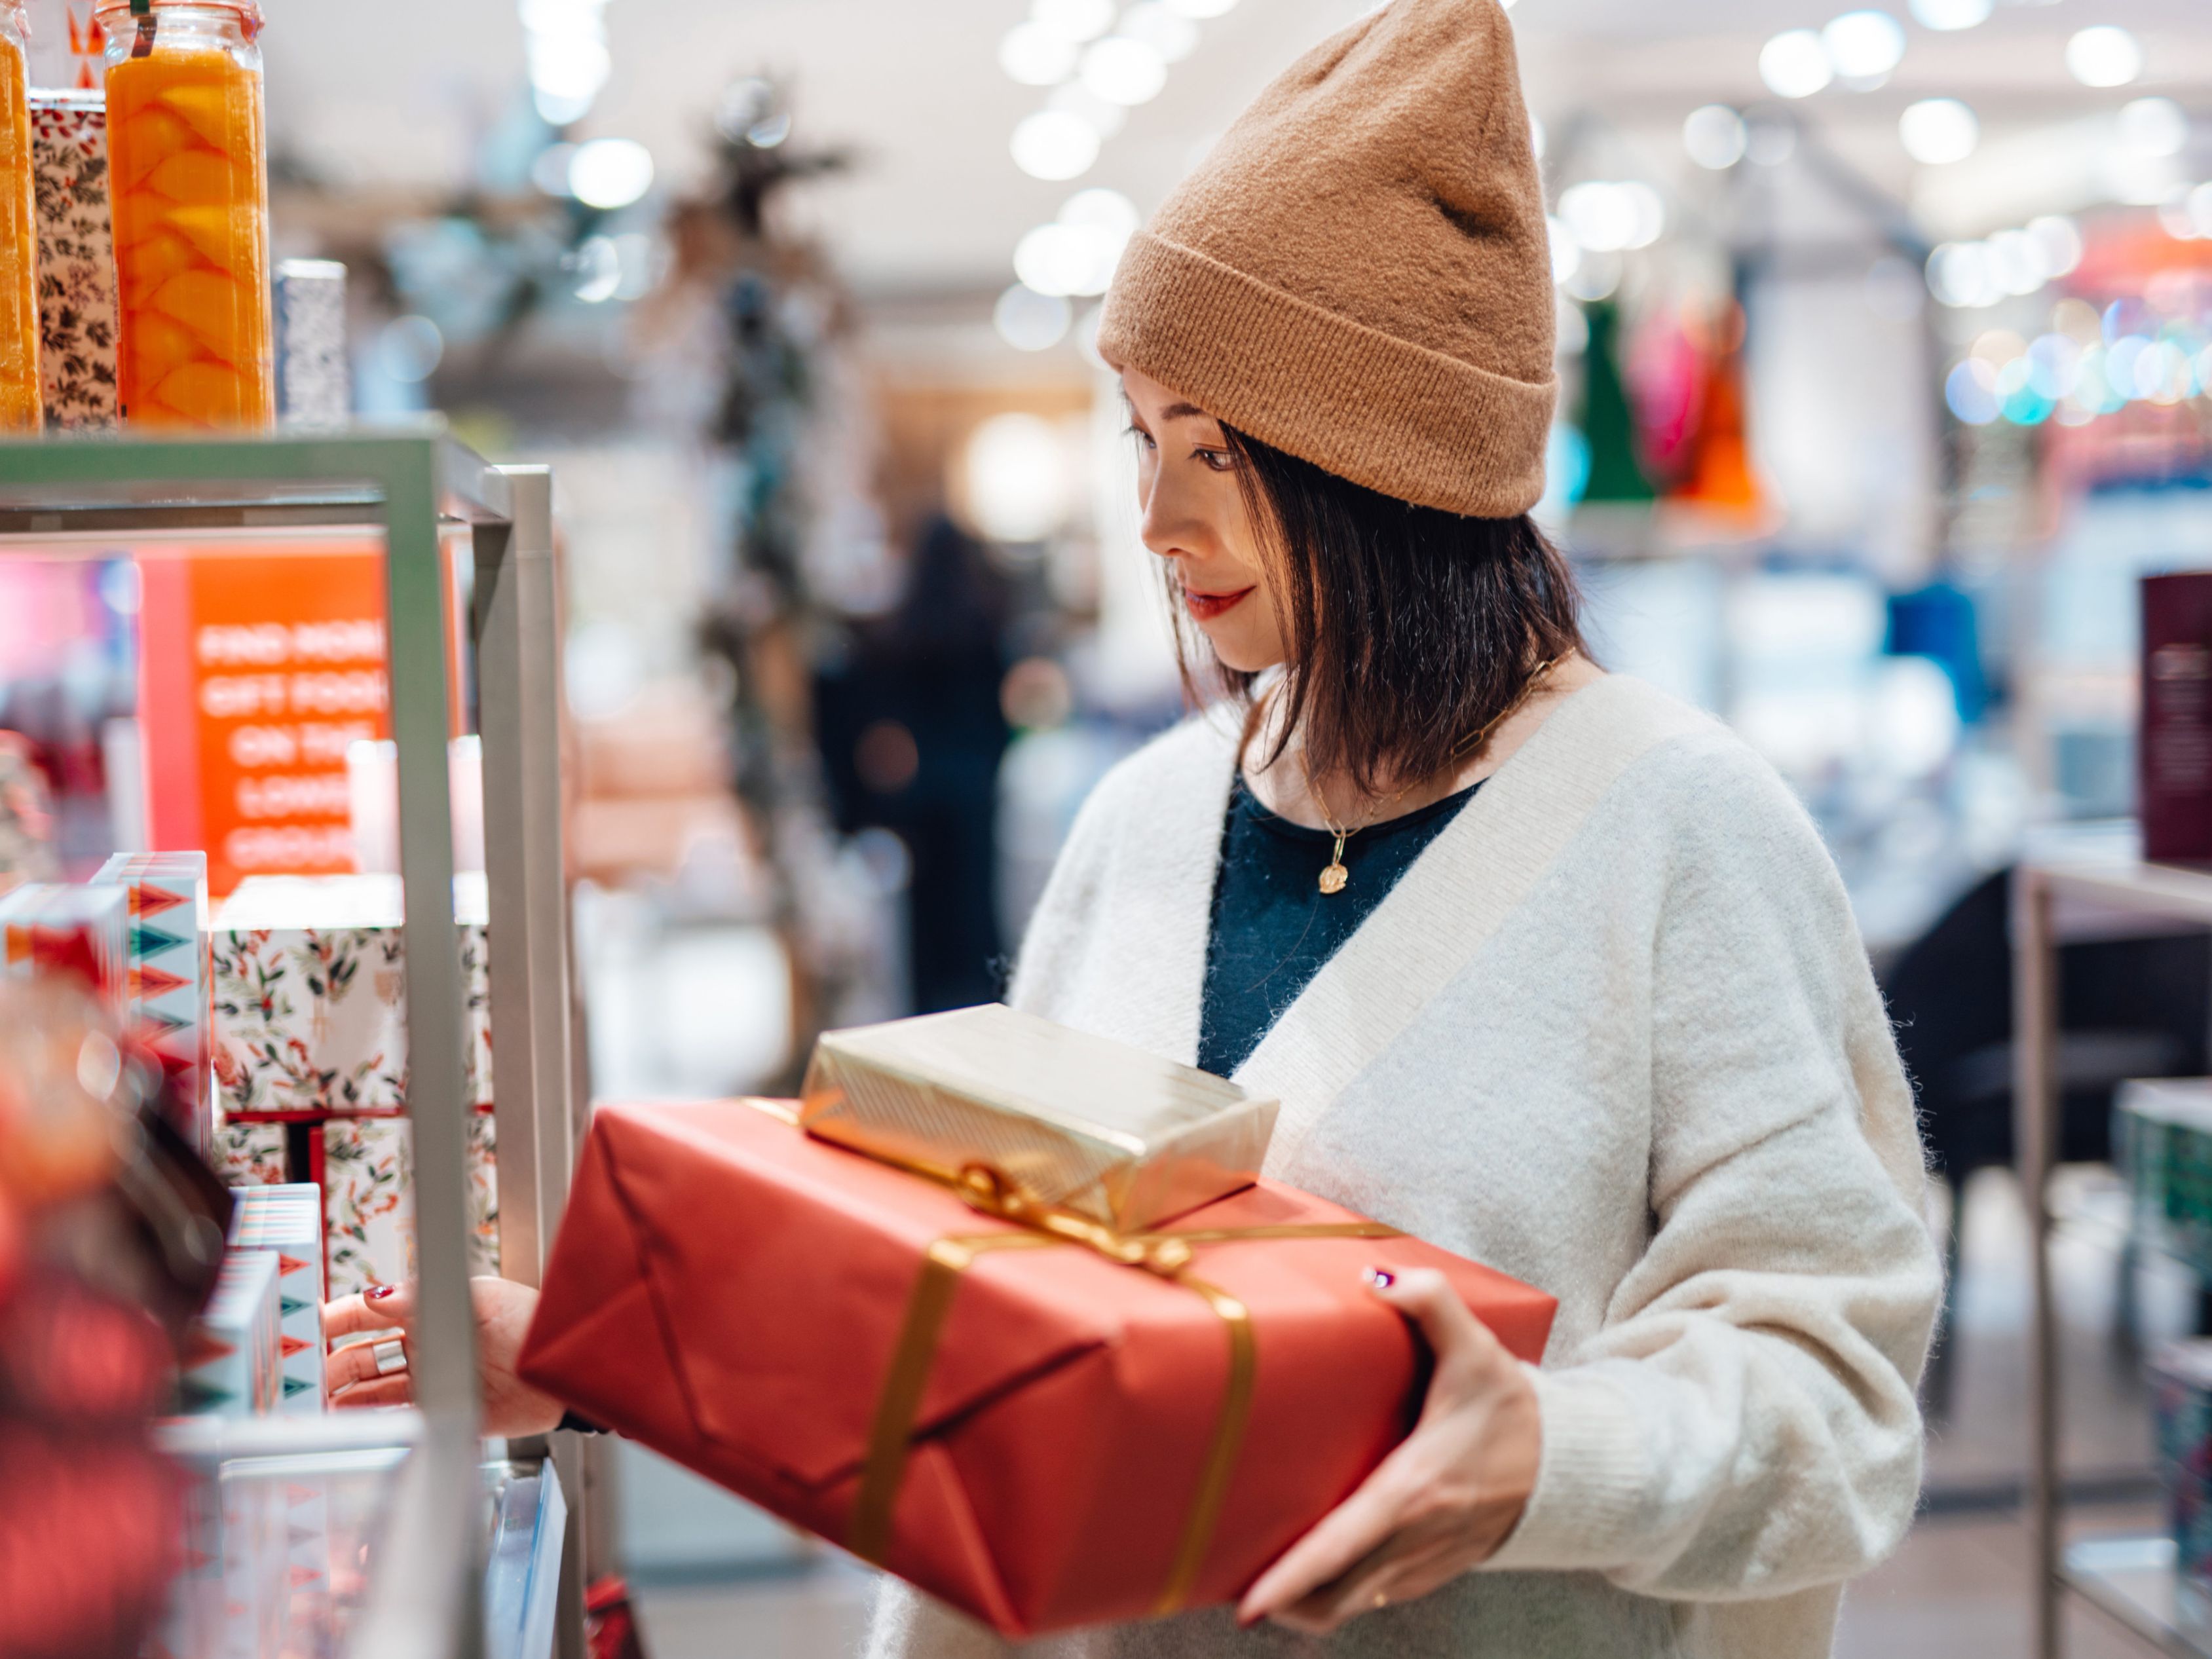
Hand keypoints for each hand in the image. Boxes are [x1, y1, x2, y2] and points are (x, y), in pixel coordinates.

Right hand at [323, 1276, 563, 1438]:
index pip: (370, 1314)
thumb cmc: (530, 1321)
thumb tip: (375, 1295)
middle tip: (302, 1381)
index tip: (307, 1328)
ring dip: (343, 1400)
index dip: (337, 1319)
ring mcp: (432, 1383)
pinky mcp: (445, 1415)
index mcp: (430, 1311)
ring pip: (373, 1393)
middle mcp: (425, 1347)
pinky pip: (399, 1422)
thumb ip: (423, 1297)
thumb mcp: (478, 1297)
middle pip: (363, 1357)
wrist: (566, 1368)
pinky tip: (348, 1430)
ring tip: (313, 1411)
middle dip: (331, 1366)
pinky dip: (372, 1426)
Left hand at [1236, 1268, 1540, 1632]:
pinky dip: (1339, 1596)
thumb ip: (1431, 1302)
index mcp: (1414, 1490)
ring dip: (1306, 1605)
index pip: (1341, 1547)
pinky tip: (1313, 1576)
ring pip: (1351, 1605)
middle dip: (1282, 1603)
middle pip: (1334, 1595)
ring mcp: (1425, 1563)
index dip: (1291, 1579)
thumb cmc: (1514, 1409)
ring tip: (1263, 1588)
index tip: (1248, 1603)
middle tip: (1232, 1586)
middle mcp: (1415, 1538)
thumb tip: (1375, 1277)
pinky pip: (1374, 1597)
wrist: (1571, 1466)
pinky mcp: (1433, 1571)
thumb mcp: (1477, 1348)